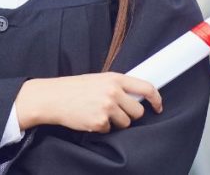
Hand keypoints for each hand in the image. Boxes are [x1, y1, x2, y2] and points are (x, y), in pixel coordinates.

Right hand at [15, 73, 161, 132]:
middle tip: (115, 111)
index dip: (156, 99)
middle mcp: (112, 92)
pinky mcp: (100, 122)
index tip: (158, 106)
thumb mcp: (96, 80)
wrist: (52, 97)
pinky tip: (89, 118)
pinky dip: (101, 127)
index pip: (146, 87)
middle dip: (130, 114)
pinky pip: (110, 130)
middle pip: (138, 111)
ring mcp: (107, 107)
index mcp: (114, 78)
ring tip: (98, 113)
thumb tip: (136, 96)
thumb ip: (116, 86)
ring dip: (115, 122)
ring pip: (126, 123)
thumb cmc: (72, 88)